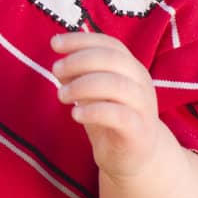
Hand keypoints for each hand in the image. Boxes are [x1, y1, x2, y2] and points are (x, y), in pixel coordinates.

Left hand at [50, 33, 169, 179]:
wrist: (137, 157)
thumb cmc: (111, 117)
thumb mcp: (93, 92)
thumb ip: (79, 76)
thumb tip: (59, 64)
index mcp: (131, 68)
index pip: (109, 44)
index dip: (81, 40)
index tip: (54, 43)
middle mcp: (140, 83)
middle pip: (112, 59)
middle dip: (78, 60)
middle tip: (55, 70)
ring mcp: (142, 107)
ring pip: (116, 84)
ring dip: (81, 85)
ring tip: (61, 95)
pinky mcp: (138, 131)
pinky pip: (118, 115)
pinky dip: (93, 111)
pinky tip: (75, 113)